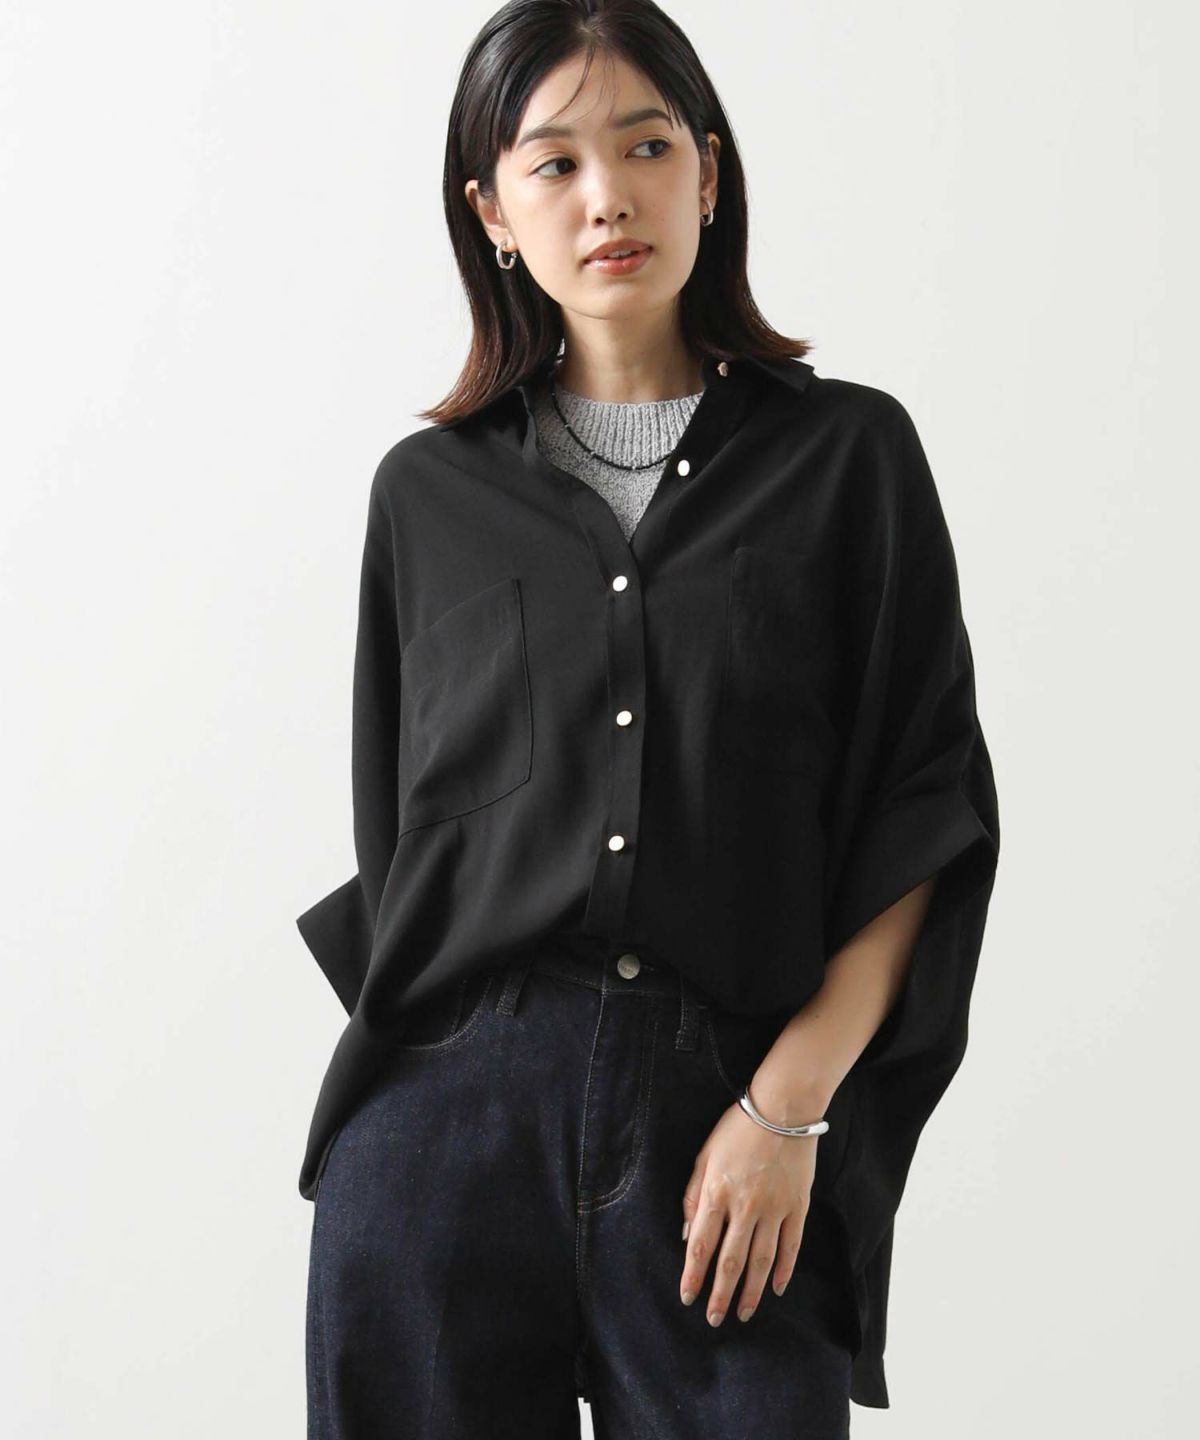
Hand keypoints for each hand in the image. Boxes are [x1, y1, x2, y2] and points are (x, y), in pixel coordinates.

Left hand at [678, 1094, 819, 1325]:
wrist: (784, 1107)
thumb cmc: (738, 1128)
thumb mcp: (705, 1154)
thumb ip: (694, 1194)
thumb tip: (687, 1233)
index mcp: (718, 1192)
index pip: (702, 1245)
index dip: (693, 1274)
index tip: (687, 1296)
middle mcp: (745, 1206)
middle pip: (730, 1261)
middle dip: (720, 1294)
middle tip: (713, 1319)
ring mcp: (774, 1208)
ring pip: (760, 1261)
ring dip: (750, 1291)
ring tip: (743, 1314)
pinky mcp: (798, 1207)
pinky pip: (791, 1246)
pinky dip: (783, 1271)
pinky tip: (775, 1289)